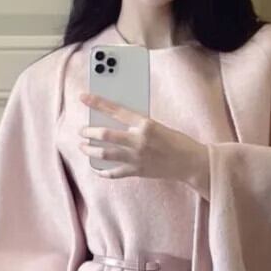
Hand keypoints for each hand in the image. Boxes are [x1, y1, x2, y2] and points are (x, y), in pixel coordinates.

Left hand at [78, 91, 209, 198]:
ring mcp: (137, 158)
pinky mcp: (137, 171)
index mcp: (145, 124)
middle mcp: (138, 140)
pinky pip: (115, 173)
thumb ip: (137, 124)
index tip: (84, 98)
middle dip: (89, 132)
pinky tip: (96, 169)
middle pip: (105, 134)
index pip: (116, 110)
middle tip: (81, 130)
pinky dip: (103, 172)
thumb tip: (115, 122)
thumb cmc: (175, 141)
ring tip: (83, 147)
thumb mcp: (156, 125)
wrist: (189, 162)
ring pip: (106, 154)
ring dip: (91, 151)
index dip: (97, 103)